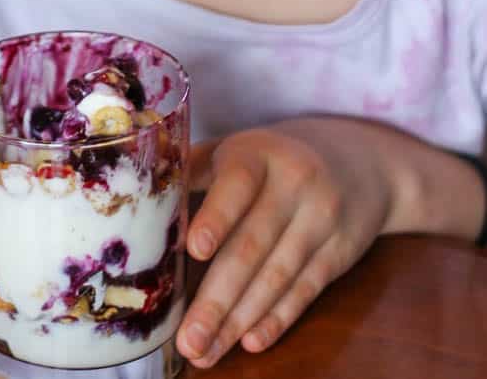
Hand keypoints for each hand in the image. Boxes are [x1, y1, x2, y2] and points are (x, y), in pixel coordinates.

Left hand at [177, 118, 394, 367]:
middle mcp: (295, 183)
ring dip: (239, 320)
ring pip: (277, 277)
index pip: (238, 184)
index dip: (217, 216)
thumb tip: (141, 199)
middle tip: (187, 338)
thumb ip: (192, 169)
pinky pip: (305, 291)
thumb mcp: (237, 149)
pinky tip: (251, 341)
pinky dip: (277, 319)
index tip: (194, 250)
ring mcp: (321, 219)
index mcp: (258, 152)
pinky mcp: (340, 251)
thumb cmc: (272, 158)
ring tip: (206, 352)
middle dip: (217, 298)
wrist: (359, 160)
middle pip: (253, 246)